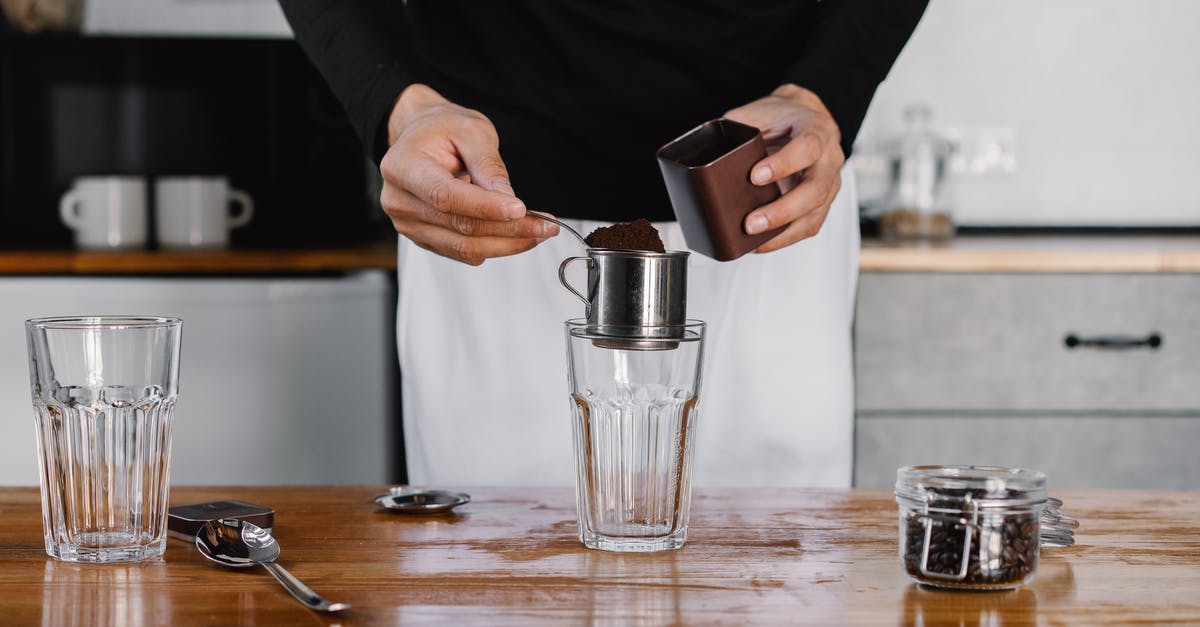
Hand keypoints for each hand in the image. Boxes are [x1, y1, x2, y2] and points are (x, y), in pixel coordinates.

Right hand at [379, 83, 556, 264]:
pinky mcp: (424, 239)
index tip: (521, 209)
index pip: (446, 197)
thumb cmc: (442, 129)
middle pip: (460, 227)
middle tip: (546, 225)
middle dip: (509, 229)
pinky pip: (462, 253)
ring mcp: (409, 224)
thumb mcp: (471, 130)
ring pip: (464, 247)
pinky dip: (494, 247)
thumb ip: (488, 164)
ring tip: (539, 231)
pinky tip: (516, 235)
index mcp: (403, 167)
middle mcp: (400, 201)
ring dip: (507, 244)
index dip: (485, 207)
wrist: (420, 137)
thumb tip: (508, 200)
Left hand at [723, 84, 844, 252]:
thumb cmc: (778, 116)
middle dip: (781, 211)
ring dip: (783, 232)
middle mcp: (830, 158)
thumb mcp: (757, 113)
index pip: (807, 148)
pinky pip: (808, 226)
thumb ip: (734, 128)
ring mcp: (829, 183)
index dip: (783, 164)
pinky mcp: (822, 203)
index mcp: (816, 129)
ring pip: (814, 214)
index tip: (754, 176)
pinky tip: (761, 244)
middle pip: (814, 190)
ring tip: (752, 239)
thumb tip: (695, 148)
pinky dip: (784, 238)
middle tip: (750, 223)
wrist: (802, 117)